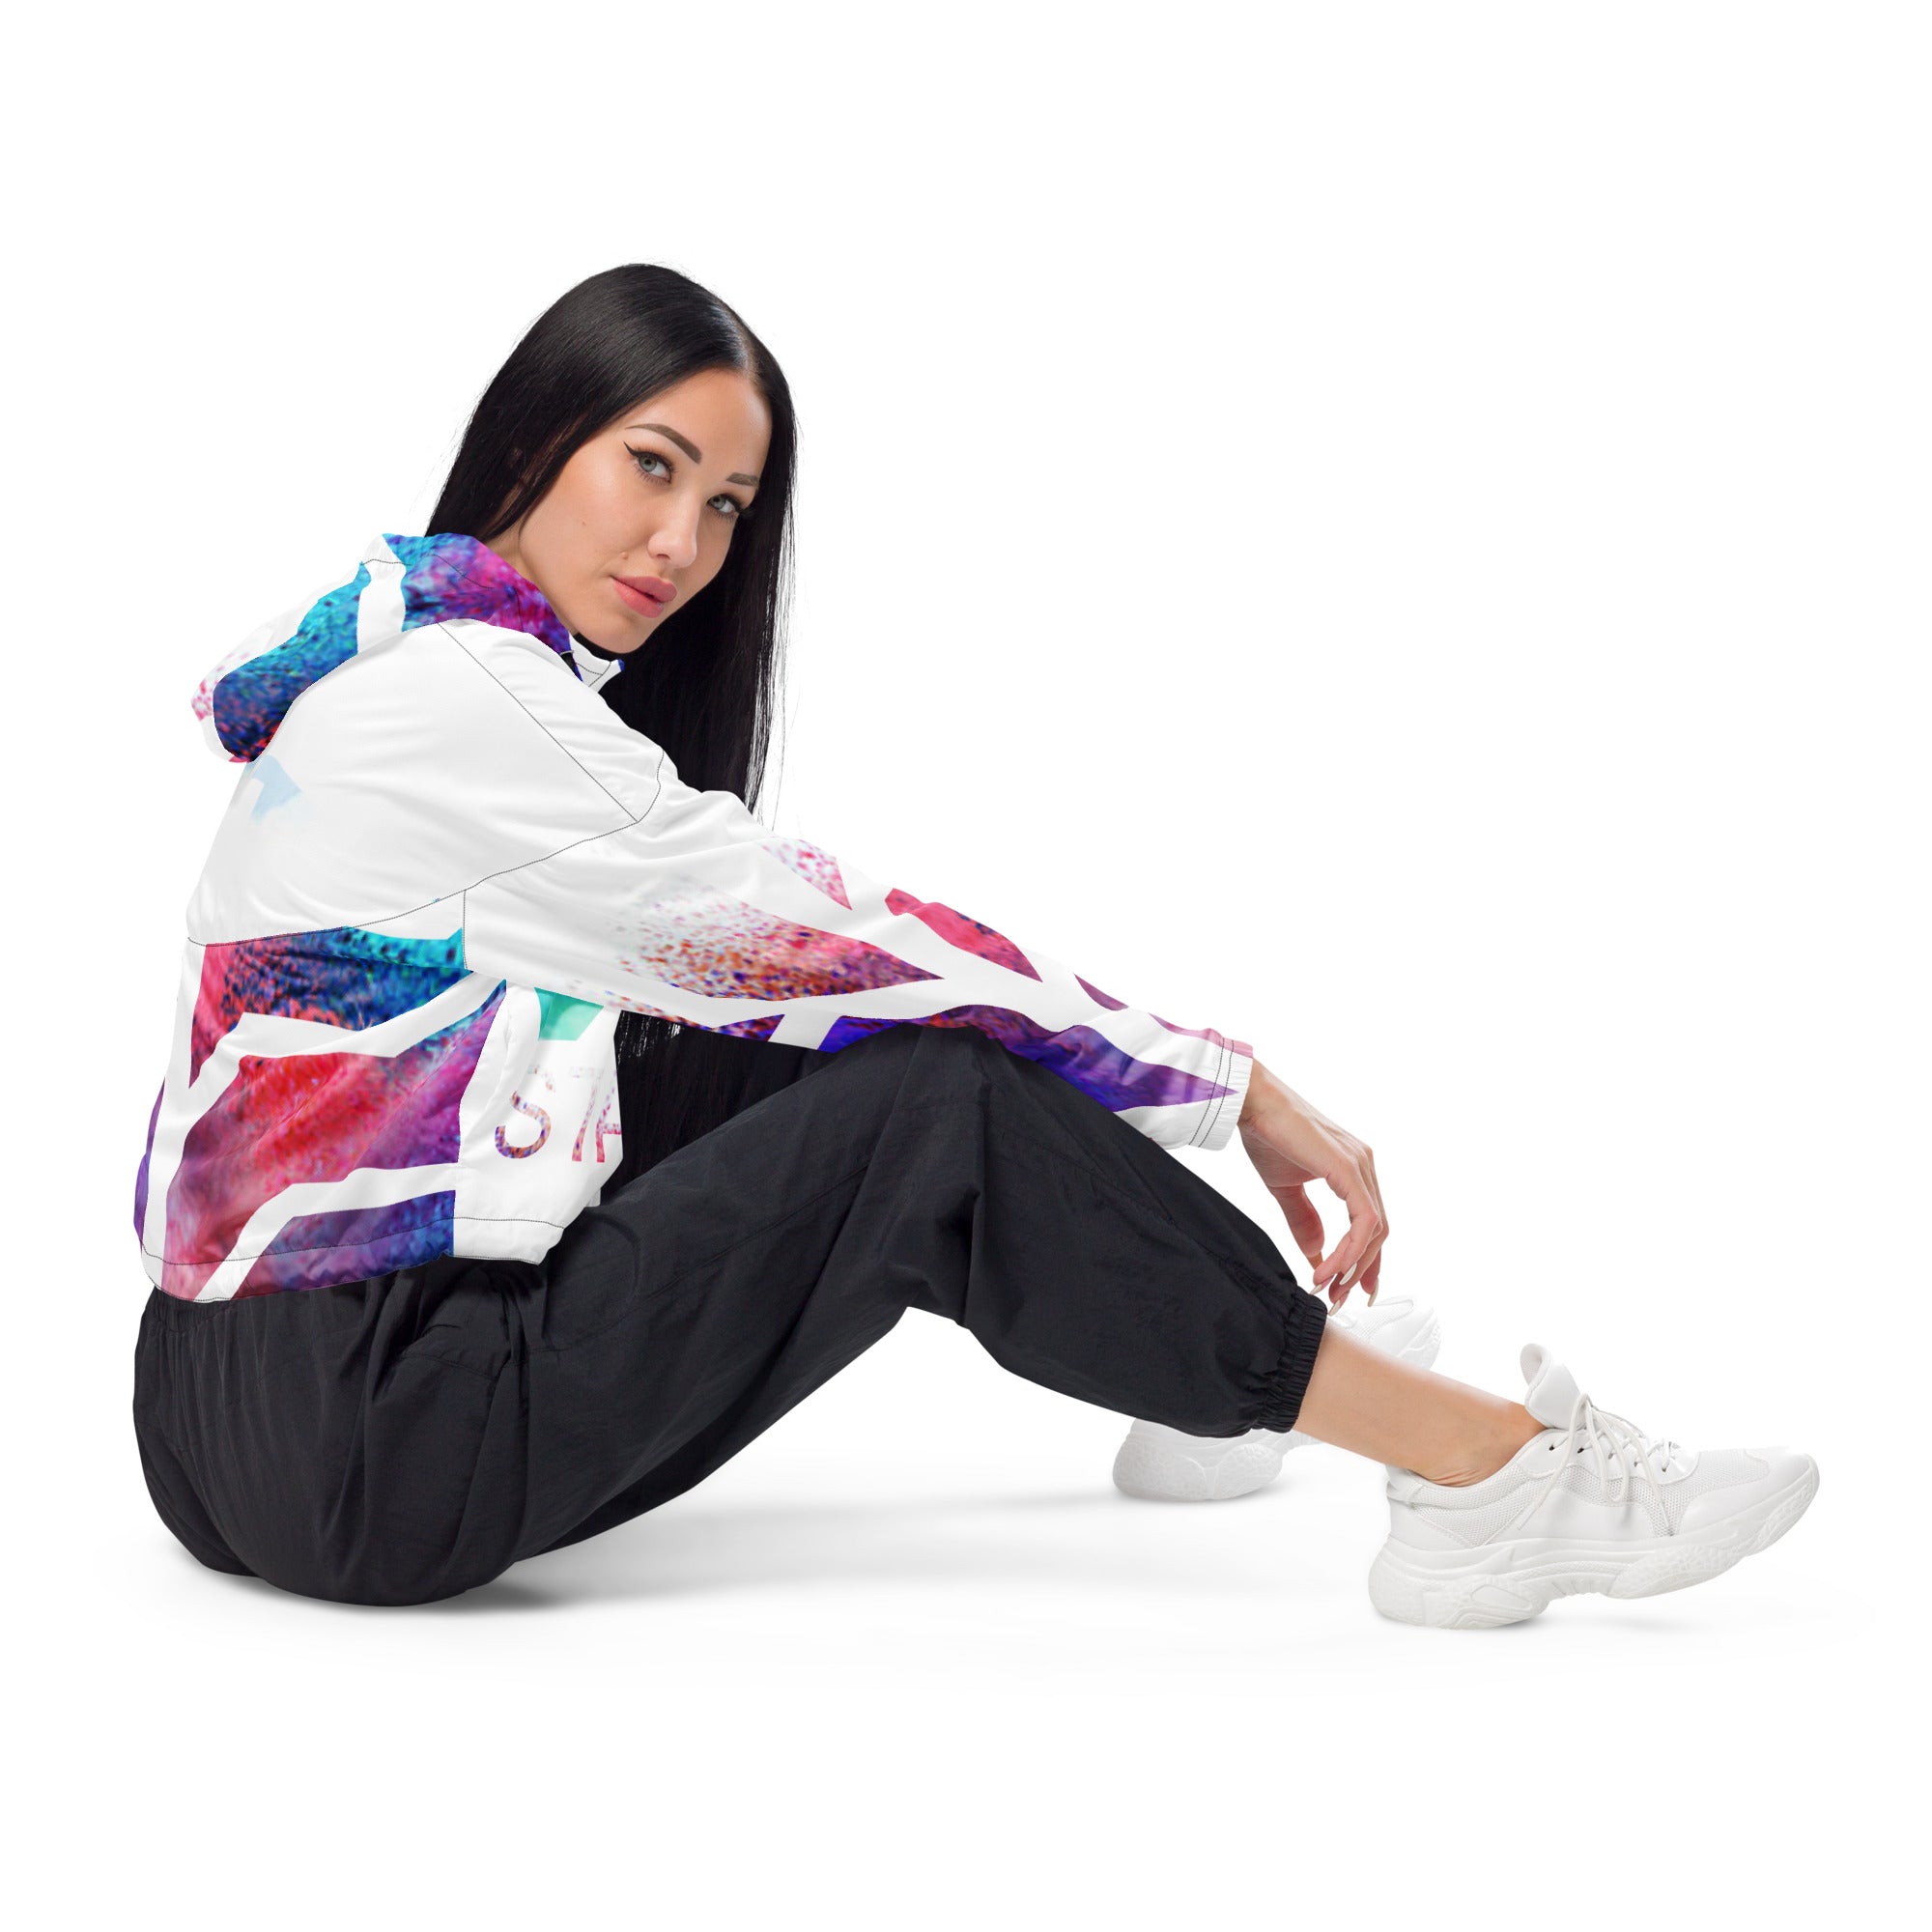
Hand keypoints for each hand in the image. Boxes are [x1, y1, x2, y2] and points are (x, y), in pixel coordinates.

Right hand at [1236, 1058, 1388, 1308]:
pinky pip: (1363, 1221)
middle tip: (1340, 1297)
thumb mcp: (1287, 1189)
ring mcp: (1360, 1166)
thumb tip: (1316, 1256)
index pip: (1371, 1222)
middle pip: (1378, 1230)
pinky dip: (1349, 1250)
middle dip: (1361, 1269)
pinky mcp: (1349, 1169)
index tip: (1354, 1288)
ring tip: (1329, 1286)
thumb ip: (1304, 1222)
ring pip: (1374, 1230)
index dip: (1365, 1259)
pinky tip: (1329, 1267)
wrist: (1253, 1103)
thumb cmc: (1267, 1135)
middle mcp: (1364, 1165)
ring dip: (1352, 1265)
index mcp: (1353, 1168)